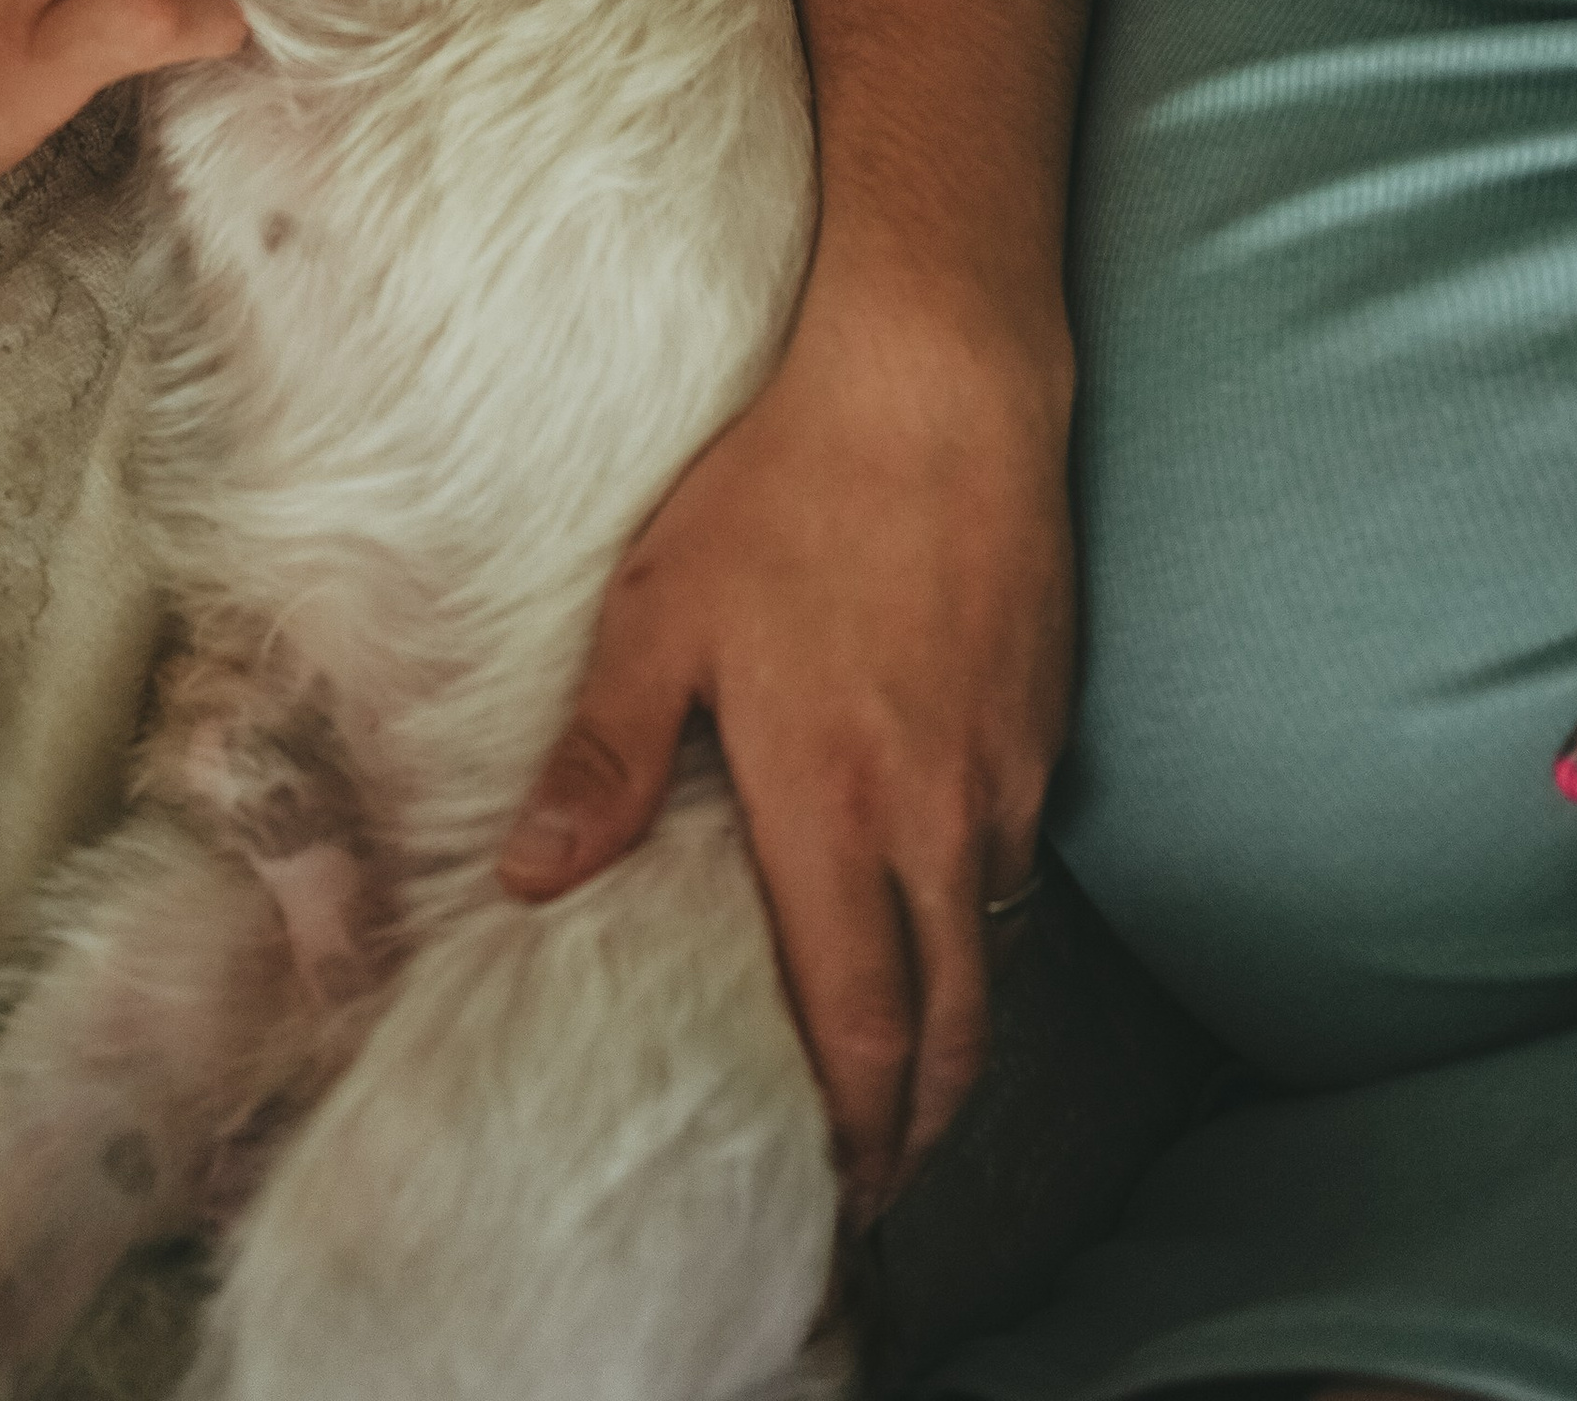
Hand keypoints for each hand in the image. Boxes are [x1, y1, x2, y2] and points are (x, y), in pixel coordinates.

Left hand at [497, 299, 1074, 1218]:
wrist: (940, 384)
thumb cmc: (788, 487)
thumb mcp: (661, 612)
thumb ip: (603, 756)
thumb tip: (529, 880)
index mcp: (833, 811)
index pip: (860, 1026)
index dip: (853, 1129)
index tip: (833, 1193)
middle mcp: (937, 817)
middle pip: (953, 1024)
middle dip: (918, 1122)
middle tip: (878, 1178)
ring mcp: (1006, 770)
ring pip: (993, 944)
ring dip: (956, 1023)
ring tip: (906, 1062)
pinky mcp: (1046, 716)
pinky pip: (1019, 854)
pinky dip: (984, 916)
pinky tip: (940, 900)